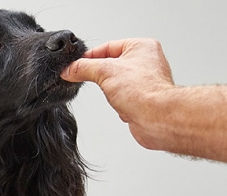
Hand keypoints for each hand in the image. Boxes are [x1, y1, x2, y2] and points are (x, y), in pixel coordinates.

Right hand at [61, 38, 175, 149]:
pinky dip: (118, 103)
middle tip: (96, 80)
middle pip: (110, 65)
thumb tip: (69, 69)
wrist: (157, 118)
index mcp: (141, 47)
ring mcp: (145, 81)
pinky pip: (121, 97)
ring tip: (116, 95)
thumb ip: (83, 68)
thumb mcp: (104, 72)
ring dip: (111, 91)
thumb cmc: (144, 91)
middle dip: (101, 76)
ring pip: (115, 83)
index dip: (89, 56)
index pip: (107, 47)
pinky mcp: (142, 98)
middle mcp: (146, 62)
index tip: (75, 65)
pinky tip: (122, 105)